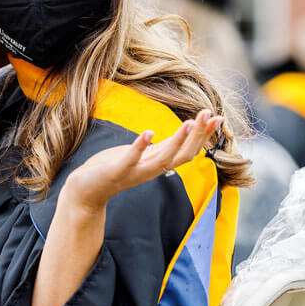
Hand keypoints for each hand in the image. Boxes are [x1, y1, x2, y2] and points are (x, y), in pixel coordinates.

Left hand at [62, 110, 223, 211]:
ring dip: (177, 142)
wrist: (86, 191)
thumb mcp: (142, 156)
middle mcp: (151, 169)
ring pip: (163, 159)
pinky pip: (131, 159)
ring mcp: (135, 171)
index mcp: (157, 163)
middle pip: (183, 155)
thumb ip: (161, 148)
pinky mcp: (116, 171)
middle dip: (198, 135)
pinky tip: (148, 132)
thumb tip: (179, 135)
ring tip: (190, 123)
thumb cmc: (114, 168)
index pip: (188, 150)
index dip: (204, 135)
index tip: (219, 117)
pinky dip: (140, 147)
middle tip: (210, 114)